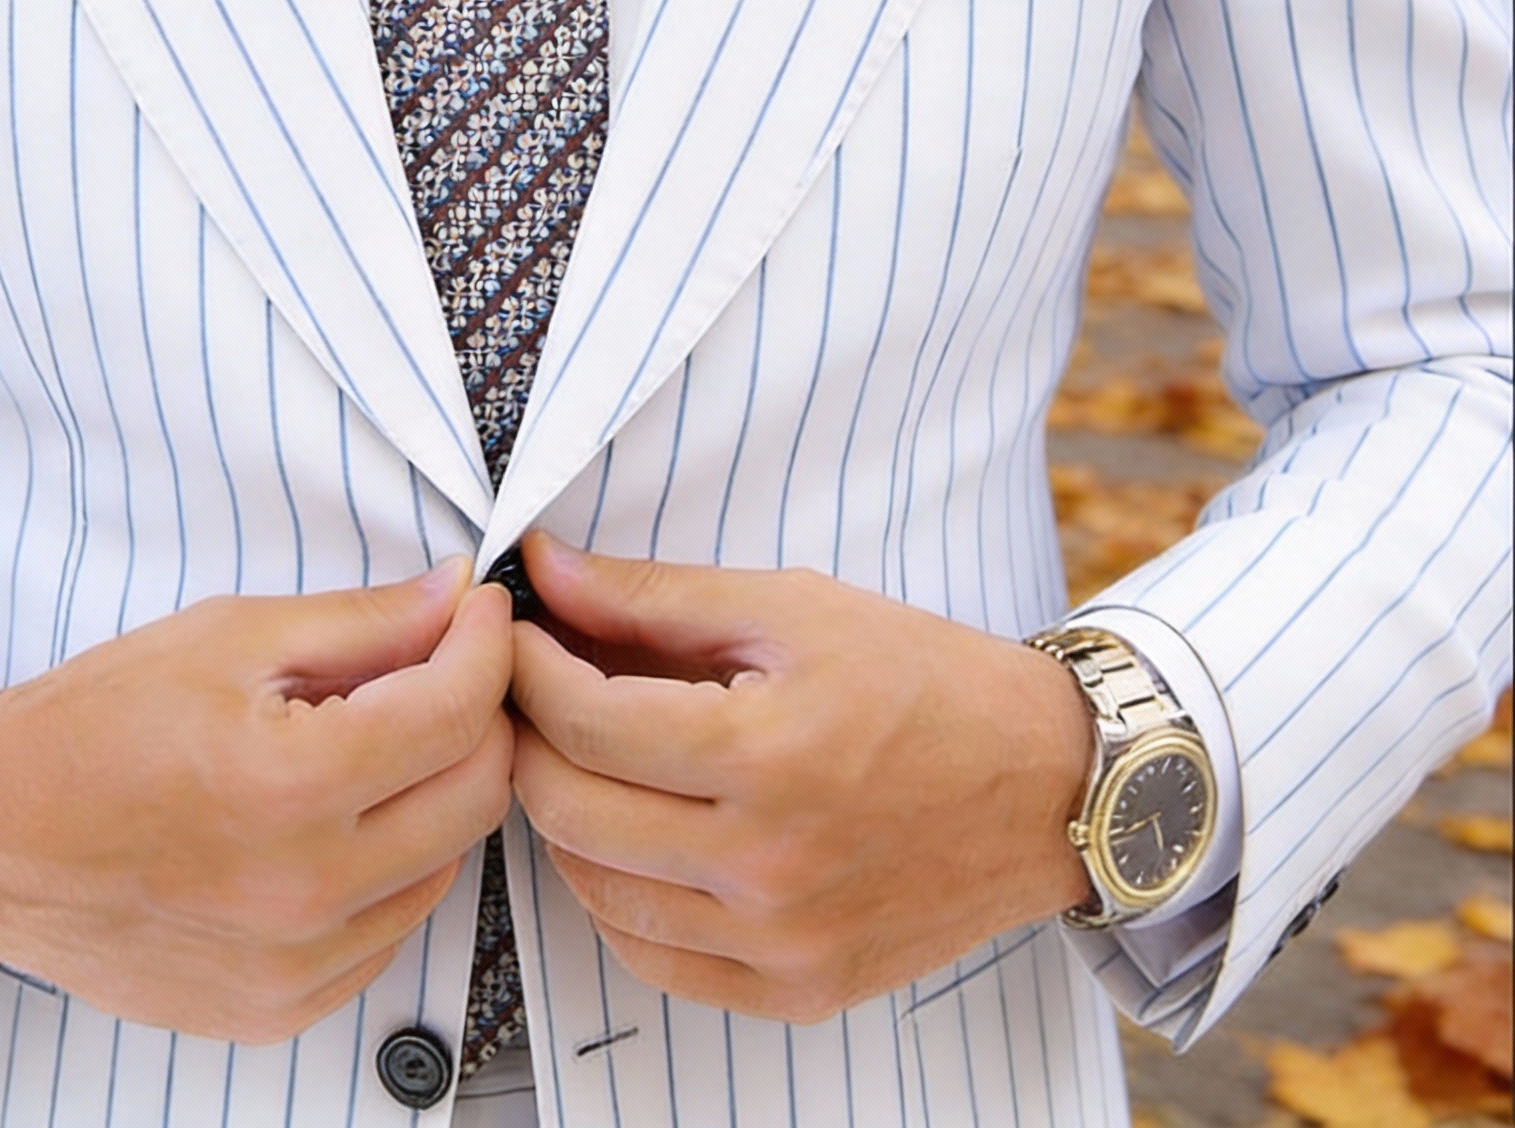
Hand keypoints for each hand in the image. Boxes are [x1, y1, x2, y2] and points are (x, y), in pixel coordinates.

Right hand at [0, 562, 513, 1043]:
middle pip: (477, 794)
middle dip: (479, 713)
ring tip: (376, 741)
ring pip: (447, 864)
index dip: (485, 644)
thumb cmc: (93, 729)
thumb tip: (452, 598)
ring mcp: (295, 967)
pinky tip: (340, 817)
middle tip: (443, 665)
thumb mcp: (229, 636)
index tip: (478, 612)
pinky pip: (391, 928)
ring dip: (438, 791)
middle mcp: (303, 894)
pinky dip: (393, 865)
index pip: (457, 711)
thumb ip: (362, 621)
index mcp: (289, 788)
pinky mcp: (280, 1008)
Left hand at [509, 533, 1093, 1023]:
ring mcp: (780, 942)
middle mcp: (769, 866)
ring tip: (583, 755)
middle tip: (534, 690)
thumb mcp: (790, 607)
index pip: (583, 721)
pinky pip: (652, 958)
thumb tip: (545, 570)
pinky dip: (616, 894)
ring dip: (563, 815)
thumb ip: (653, 596)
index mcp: (768, 756)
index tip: (516, 635)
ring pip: (595, 889)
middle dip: (528, 736)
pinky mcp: (795, 989)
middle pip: (570, 808)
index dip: (526, 667)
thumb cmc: (923, 682)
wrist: (1042, 785)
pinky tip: (631, 834)